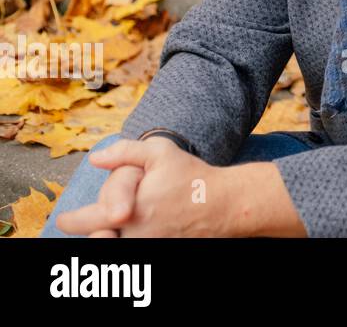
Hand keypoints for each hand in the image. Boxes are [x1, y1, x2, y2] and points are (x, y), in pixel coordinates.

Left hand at [56, 137, 226, 236]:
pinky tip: (134, 230)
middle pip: (94, 241)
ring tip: (109, 228)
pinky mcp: (160, 251)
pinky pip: (135, 250)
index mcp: (126, 212)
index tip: (64, 218)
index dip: (69, 220)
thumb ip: (125, 152)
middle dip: (88, 232)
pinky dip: (129, 239)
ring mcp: (147, 246)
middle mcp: (133, 235)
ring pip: (114, 247)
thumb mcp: (161, 152)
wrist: (225, 204)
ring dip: (110, 237)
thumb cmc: (193, 177)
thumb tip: (95, 159)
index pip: (82, 223)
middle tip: (90, 225)